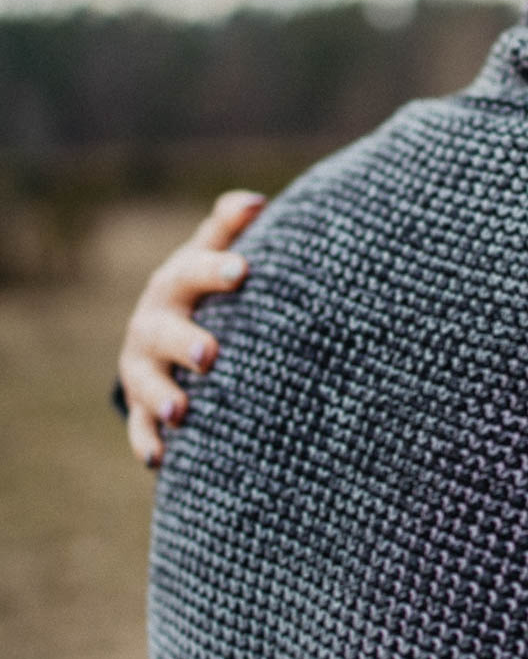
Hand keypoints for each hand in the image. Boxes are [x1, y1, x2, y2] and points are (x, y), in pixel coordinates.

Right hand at [119, 190, 265, 467]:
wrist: (170, 327)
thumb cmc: (211, 285)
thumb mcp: (216, 252)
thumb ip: (231, 226)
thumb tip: (257, 202)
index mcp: (178, 282)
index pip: (194, 269)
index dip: (216, 269)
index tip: (244, 271)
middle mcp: (154, 322)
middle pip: (163, 330)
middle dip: (184, 341)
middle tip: (210, 354)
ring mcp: (144, 365)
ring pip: (146, 382)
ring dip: (161, 396)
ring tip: (182, 410)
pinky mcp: (140, 405)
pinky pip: (139, 426)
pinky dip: (148, 441)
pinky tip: (161, 457)